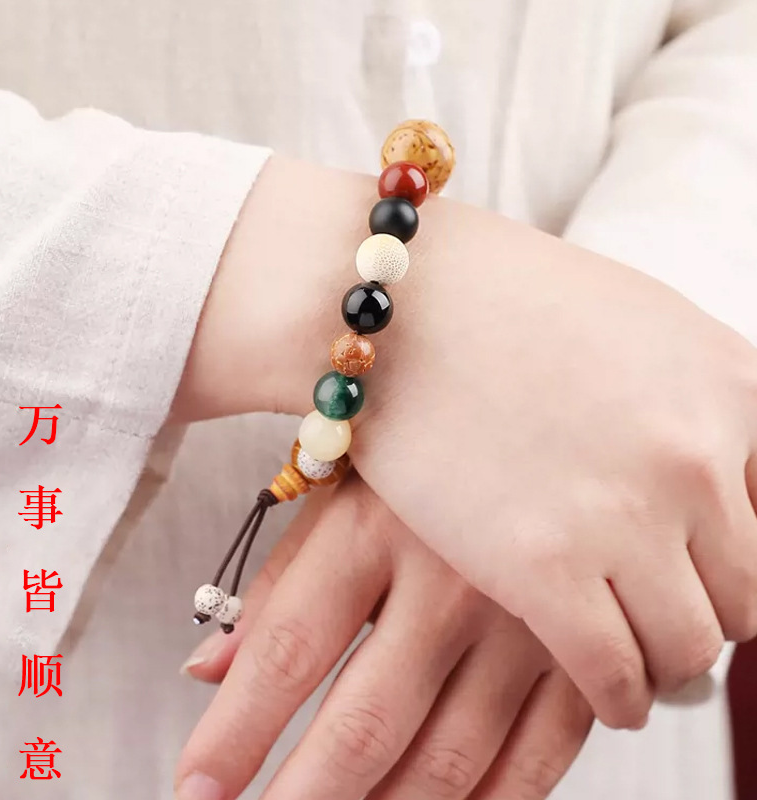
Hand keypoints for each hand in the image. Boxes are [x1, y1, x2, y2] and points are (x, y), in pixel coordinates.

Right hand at [174, 156, 756, 727]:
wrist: (394, 301)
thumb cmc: (500, 301)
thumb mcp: (634, 326)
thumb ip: (695, 405)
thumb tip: (724, 484)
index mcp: (731, 386)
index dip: (743, 555)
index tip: (709, 572)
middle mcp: (695, 455)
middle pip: (749, 594)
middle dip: (710, 612)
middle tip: (669, 618)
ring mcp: (621, 516)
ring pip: (692, 648)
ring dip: (666, 661)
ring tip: (633, 654)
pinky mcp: (540, 569)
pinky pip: (616, 677)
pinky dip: (618, 697)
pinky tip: (604, 690)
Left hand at [175, 477, 592, 799]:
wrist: (547, 425)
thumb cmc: (425, 465)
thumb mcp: (343, 497)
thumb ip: (279, 586)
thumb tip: (207, 672)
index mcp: (377, 525)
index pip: (290, 647)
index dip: (236, 732)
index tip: (196, 789)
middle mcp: (452, 577)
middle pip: (367, 722)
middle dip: (304, 798)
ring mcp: (527, 620)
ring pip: (448, 759)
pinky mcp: (585, 652)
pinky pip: (536, 760)